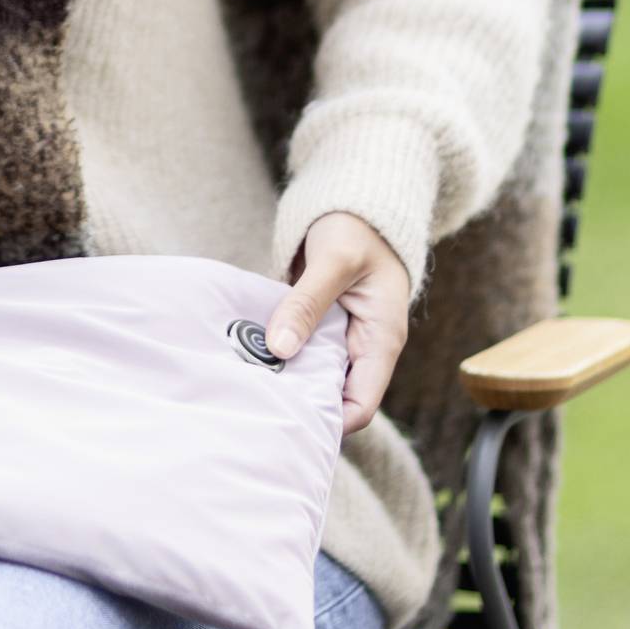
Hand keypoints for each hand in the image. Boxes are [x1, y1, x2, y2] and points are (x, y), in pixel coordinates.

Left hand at [267, 211, 412, 437]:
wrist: (356, 205)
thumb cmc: (357, 228)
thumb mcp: (334, 261)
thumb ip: (307, 303)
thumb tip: (280, 348)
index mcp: (382, 340)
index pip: (361, 405)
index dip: (331, 422)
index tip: (289, 422)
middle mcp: (365, 348)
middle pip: (336, 399)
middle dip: (303, 406)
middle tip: (257, 408)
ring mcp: (342, 340)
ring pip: (316, 378)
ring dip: (287, 382)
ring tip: (247, 388)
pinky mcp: (321, 329)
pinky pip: (302, 354)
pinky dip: (280, 358)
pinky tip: (250, 359)